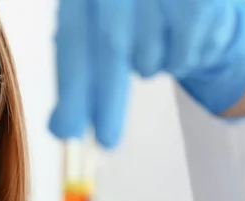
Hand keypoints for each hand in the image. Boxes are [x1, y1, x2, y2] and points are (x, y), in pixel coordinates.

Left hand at [49, 0, 244, 147]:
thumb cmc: (134, 16)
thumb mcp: (98, 39)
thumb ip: (78, 81)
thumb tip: (59, 128)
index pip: (71, 40)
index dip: (71, 88)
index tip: (68, 132)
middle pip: (112, 45)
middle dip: (107, 99)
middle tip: (106, 140)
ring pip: (150, 51)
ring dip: (150, 67)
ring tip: (154, 53)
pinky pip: (185, 50)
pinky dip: (181, 60)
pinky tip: (181, 45)